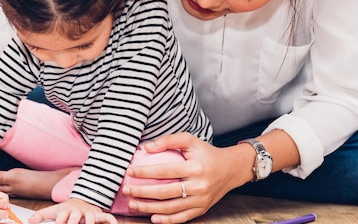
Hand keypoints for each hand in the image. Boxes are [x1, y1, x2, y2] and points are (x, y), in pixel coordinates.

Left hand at [29, 198, 117, 223]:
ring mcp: (89, 213)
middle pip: (76, 218)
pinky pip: (107, 218)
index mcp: (66, 211)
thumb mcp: (54, 211)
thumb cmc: (67, 210)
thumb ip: (41, 215)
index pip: (62, 218)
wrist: (83, 200)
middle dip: (74, 223)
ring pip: (91, 218)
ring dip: (90, 222)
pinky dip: (111, 221)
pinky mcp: (98, 215)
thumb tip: (29, 220)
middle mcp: (78, 212)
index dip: (60, 222)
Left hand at [122, 133, 247, 223]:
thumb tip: (147, 148)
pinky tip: (152, 218)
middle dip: (142, 192)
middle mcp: (199, 185)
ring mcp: (201, 200)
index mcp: (195, 167)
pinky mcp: (202, 209)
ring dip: (149, 208)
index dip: (145, 172)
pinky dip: (167, 220)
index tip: (130, 172)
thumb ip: (168, 140)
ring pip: (171, 208)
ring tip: (133, 204)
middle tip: (126, 190)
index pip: (165, 171)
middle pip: (165, 192)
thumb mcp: (190, 140)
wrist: (231, 169)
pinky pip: (182, 218)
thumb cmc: (206, 153)